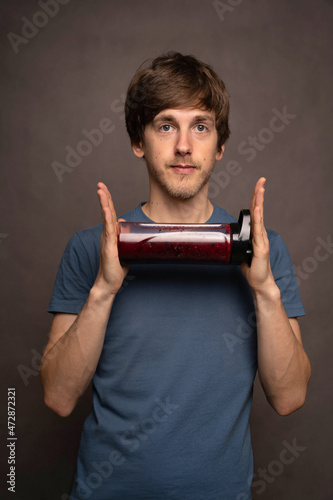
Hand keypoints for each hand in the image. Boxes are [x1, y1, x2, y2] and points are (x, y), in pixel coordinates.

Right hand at [95, 182, 128, 294]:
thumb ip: (125, 237)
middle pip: (106, 212)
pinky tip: (106, 209)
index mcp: (111, 234)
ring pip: (106, 217)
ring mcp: (107, 239)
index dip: (108, 201)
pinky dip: (107, 218)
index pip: (109, 214)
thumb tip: (125, 224)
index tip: (104, 190)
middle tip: (100, 184)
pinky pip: (108, 229)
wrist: (109, 282)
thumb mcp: (124, 249)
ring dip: (104, 203)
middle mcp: (107, 234)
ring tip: (100, 190)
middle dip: (104, 197)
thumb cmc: (117, 268)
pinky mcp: (108, 246)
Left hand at [241, 177, 275, 292]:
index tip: (258, 186)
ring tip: (261, 189)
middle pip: (259, 210)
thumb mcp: (240, 252)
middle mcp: (260, 234)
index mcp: (255, 233)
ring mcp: (261, 239)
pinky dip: (259, 218)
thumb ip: (236, 244)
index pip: (254, 212)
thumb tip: (224, 239)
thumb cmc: (251, 268)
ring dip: (259, 202)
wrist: (260, 282)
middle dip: (259, 194)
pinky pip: (258, 230)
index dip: (255, 199)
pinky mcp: (261, 247)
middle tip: (262, 180)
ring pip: (259, 217)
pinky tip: (258, 209)